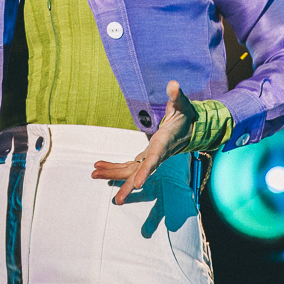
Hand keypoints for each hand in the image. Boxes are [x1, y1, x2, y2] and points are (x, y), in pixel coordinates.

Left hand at [92, 80, 196, 204]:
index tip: (137, 184)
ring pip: (130, 170)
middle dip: (127, 185)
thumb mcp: (182, 105)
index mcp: (164, 143)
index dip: (146, 171)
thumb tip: (173, 84)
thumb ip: (177, 96)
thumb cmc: (185, 116)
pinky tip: (98, 167)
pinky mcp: (144, 157)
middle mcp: (156, 154)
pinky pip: (127, 165)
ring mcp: (149, 158)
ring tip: (94, 173)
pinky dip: (113, 167)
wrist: (189, 129)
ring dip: (112, 173)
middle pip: (140, 172)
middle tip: (117, 199)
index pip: (154, 159)